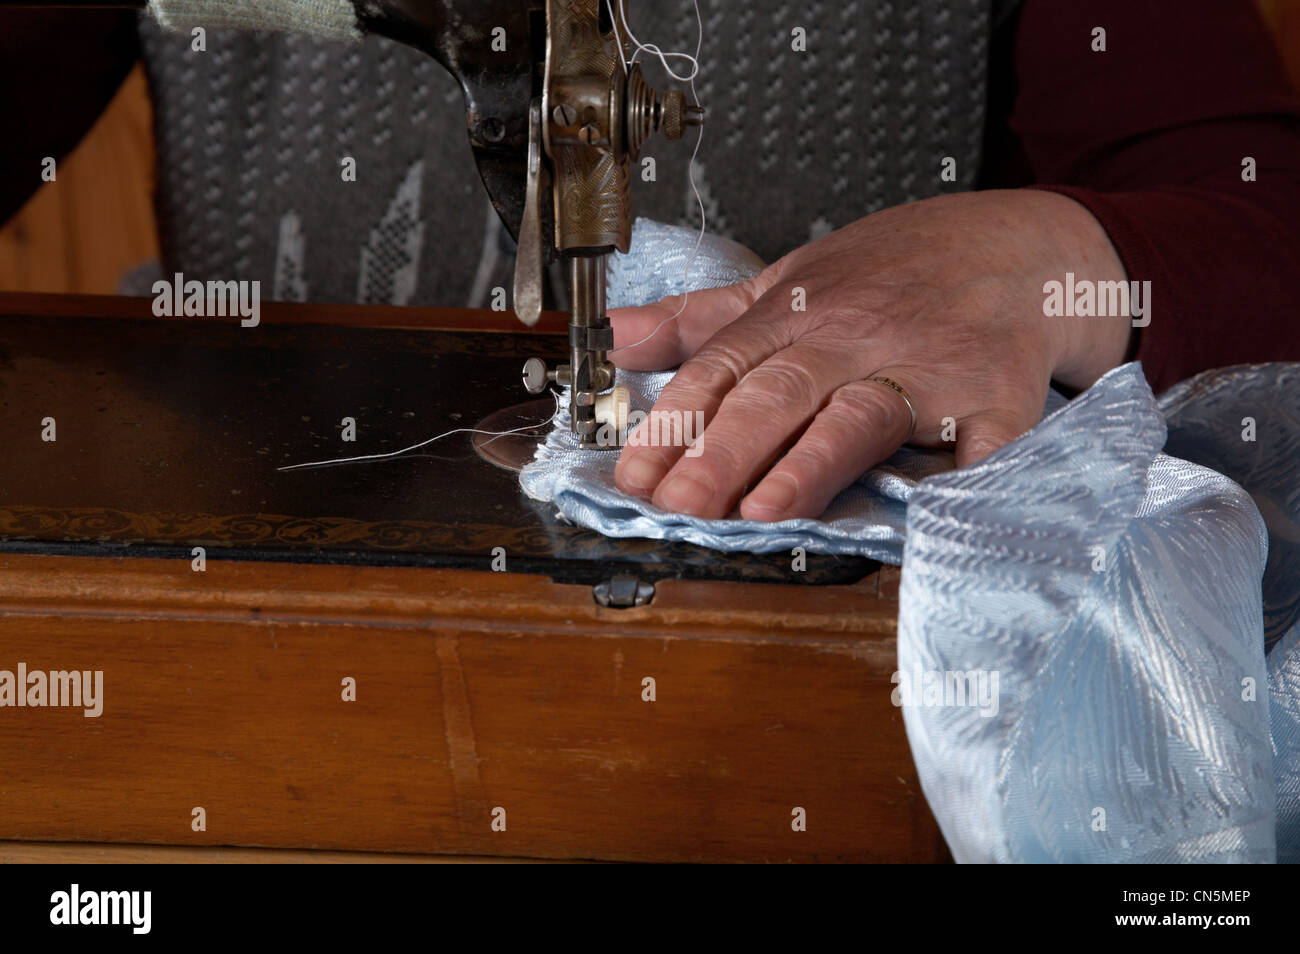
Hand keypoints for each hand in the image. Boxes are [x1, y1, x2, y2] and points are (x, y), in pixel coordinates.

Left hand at [609, 189, 1132, 520]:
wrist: (1019, 245)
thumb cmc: (895, 273)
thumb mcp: (790, 281)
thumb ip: (702, 319)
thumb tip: (616, 336)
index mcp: (798, 313)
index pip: (722, 368)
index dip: (674, 423)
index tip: (633, 477)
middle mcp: (855, 337)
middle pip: (779, 393)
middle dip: (723, 450)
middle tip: (677, 504)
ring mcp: (928, 365)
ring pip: (859, 414)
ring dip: (812, 463)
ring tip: (762, 510)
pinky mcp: (996, 393)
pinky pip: (983, 438)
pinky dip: (965, 474)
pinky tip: (932, 513)